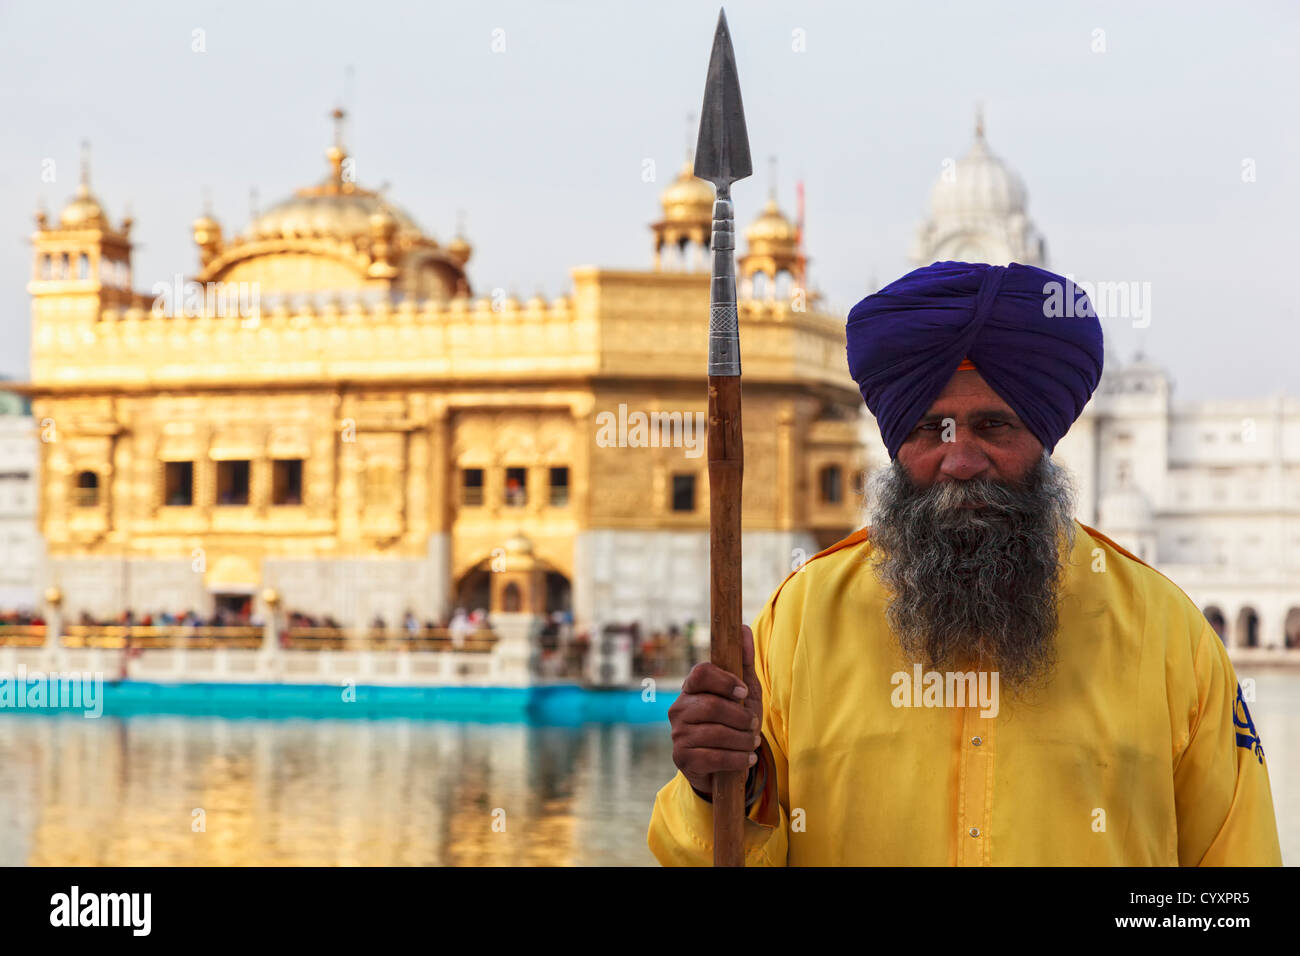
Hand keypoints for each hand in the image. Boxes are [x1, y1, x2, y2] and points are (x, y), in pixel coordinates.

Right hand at [669, 625, 763, 798]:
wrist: (722, 765)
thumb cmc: (734, 721)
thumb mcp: (744, 692)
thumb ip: (743, 662)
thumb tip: (744, 629)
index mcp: (691, 688)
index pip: (700, 673)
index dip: (724, 681)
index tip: (744, 691)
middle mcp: (678, 709)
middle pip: (711, 706)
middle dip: (740, 716)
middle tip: (754, 724)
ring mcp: (678, 735)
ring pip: (715, 734)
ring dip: (742, 740)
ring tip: (753, 743)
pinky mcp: (682, 759)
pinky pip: (713, 757)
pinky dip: (737, 759)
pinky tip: (747, 758)